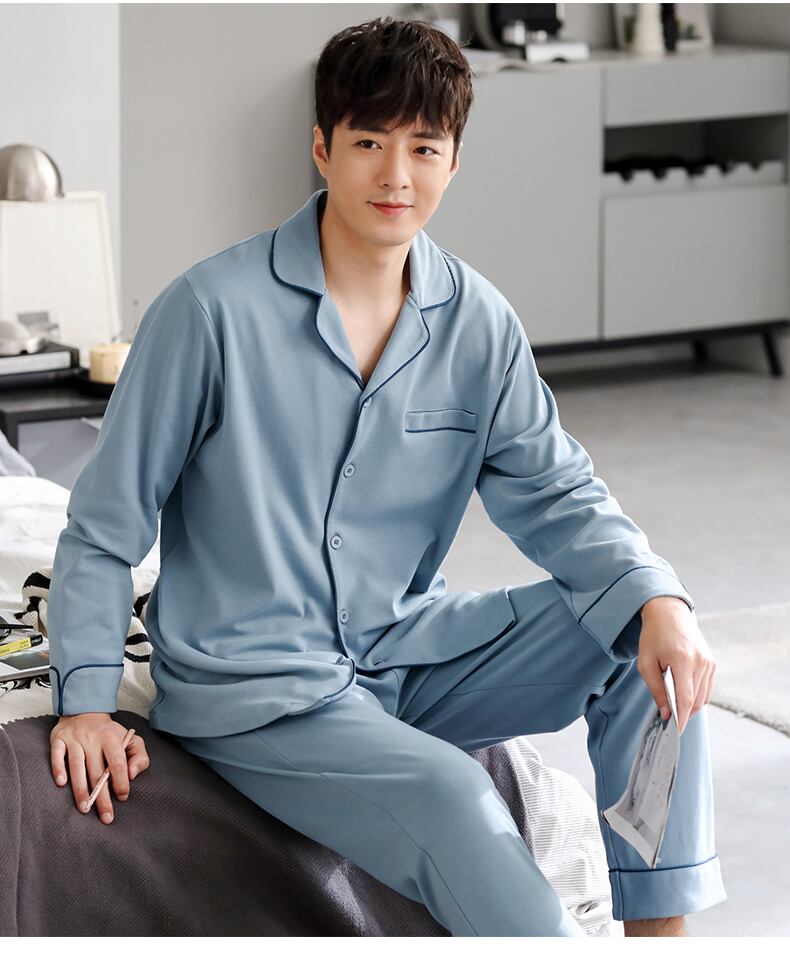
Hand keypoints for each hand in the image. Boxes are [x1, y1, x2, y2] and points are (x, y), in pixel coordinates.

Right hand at [49, 713, 150, 822]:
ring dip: (80, 789)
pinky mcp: (58, 740)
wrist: (85, 710)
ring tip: (84, 808)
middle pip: (97, 770)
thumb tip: (132, 775)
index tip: (122, 797)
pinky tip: (62, 783)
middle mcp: (92, 738)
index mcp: (112, 738)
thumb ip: (139, 756)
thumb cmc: (109, 733)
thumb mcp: (130, 739)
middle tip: (105, 816)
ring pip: (76, 766)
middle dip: (101, 796)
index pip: (117, 762)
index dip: (121, 781)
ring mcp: (74, 739)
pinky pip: (57, 756)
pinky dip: (58, 769)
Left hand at [637, 596, 715, 735]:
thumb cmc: (653, 637)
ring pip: (703, 698)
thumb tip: (665, 713)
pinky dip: (696, 696)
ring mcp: (709, 662)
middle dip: (684, 713)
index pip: (686, 699)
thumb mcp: (646, 663)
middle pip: (696, 701)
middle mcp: (701, 662)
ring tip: (673, 702)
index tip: (675, 731)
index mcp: (683, 661)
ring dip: (690, 705)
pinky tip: (683, 692)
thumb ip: (656, 690)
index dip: (682, 719)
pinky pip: (707, 688)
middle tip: (669, 717)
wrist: (669, 613)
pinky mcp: (712, 662)